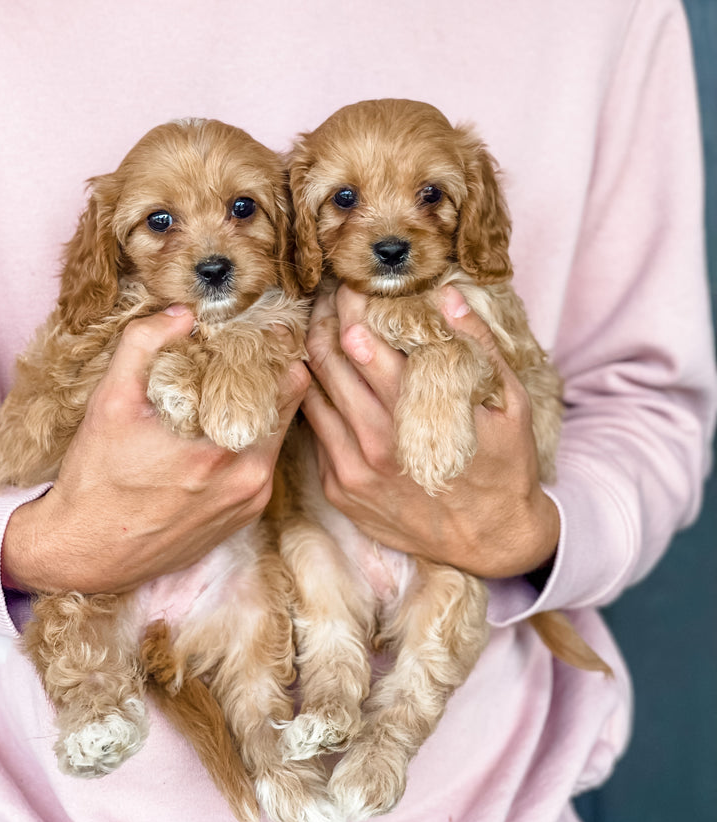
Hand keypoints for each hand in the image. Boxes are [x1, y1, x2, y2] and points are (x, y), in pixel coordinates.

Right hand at [2, 306, 308, 593]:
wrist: (87, 552)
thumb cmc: (97, 477)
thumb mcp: (110, 402)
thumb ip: (143, 345)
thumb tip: (182, 314)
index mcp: (225, 447)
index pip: (289, 382)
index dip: (278, 350)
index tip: (261, 332)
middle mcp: (250, 477)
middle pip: (290, 406)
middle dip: (272, 375)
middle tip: (247, 353)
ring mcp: (251, 500)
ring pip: (278, 435)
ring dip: (261, 408)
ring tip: (229, 387)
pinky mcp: (245, 515)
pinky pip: (263, 464)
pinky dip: (251, 441)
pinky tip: (217, 429)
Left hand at [301, 285, 558, 578]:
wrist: (491, 540)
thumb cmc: (504, 465)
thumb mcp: (509, 403)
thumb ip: (478, 346)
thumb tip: (448, 295)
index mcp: (412, 415)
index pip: (359, 343)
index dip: (348, 304)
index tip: (350, 280)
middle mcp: (373, 442)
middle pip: (325, 363)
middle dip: (324, 319)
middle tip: (330, 294)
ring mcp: (350, 469)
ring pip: (312, 394)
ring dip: (314, 355)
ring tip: (323, 325)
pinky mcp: (338, 488)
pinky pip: (314, 430)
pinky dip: (316, 397)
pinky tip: (327, 376)